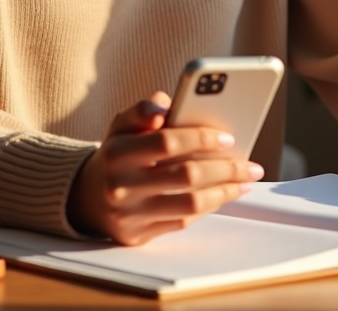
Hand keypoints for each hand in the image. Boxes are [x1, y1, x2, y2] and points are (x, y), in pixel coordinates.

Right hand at [67, 91, 263, 244]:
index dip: (201, 138)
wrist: (87, 198)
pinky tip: (223, 195)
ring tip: (245, 182)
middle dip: (225, 169)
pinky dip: (208, 207)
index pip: (167, 141)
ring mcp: (129, 214)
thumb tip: (164, 102)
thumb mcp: (122, 126)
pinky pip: (182, 221)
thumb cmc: (117, 155)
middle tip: (251, 165)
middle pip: (185, 175)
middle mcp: (121, 185)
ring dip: (224, 192)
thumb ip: (142, 110)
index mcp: (117, 152)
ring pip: (189, 204)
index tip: (229, 138)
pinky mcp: (138, 235)